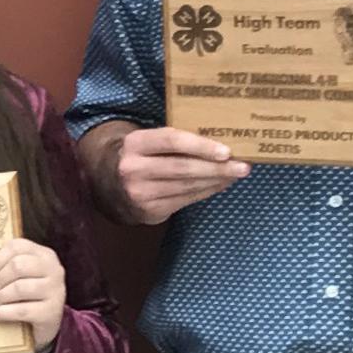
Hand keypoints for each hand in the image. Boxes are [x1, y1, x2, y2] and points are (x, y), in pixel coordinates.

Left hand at [0, 239, 67, 350]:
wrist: (48, 321)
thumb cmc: (29, 295)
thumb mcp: (21, 277)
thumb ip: (4, 269)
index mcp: (43, 255)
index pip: (17, 247)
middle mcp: (53, 269)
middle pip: (18, 266)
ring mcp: (55, 290)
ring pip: (19, 288)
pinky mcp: (52, 311)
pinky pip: (22, 310)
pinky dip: (2, 312)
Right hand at [106, 127, 248, 223]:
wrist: (110, 184)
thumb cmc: (142, 156)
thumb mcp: (149, 142)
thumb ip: (175, 141)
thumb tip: (221, 143)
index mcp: (135, 144)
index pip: (172, 141)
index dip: (201, 146)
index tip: (227, 151)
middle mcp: (133, 169)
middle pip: (183, 168)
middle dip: (217, 168)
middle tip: (243, 167)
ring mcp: (139, 192)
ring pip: (186, 186)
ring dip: (215, 181)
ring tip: (235, 175)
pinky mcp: (148, 210)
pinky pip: (184, 200)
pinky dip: (205, 192)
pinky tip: (219, 185)